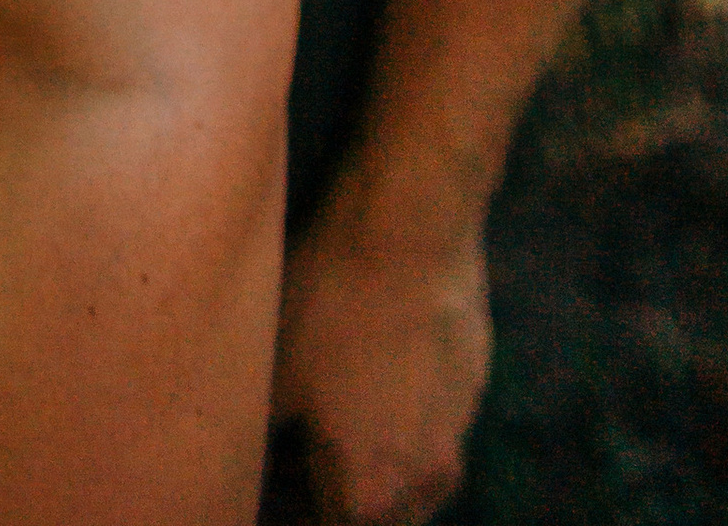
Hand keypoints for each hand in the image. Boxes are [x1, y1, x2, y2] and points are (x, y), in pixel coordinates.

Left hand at [272, 197, 489, 525]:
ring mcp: (457, 436)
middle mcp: (423, 482)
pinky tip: (375, 378)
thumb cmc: (329, 301)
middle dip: (338, 502)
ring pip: (413, 484)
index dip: (291, 509)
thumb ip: (265, 443)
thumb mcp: (273, 376)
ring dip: (377, 472)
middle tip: (296, 459)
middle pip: (377, 521)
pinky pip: (436, 431)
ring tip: (335, 424)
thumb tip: (253, 464)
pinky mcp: (474, 390)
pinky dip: (405, 426)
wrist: (410, 230)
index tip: (271, 479)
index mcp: (367, 494)